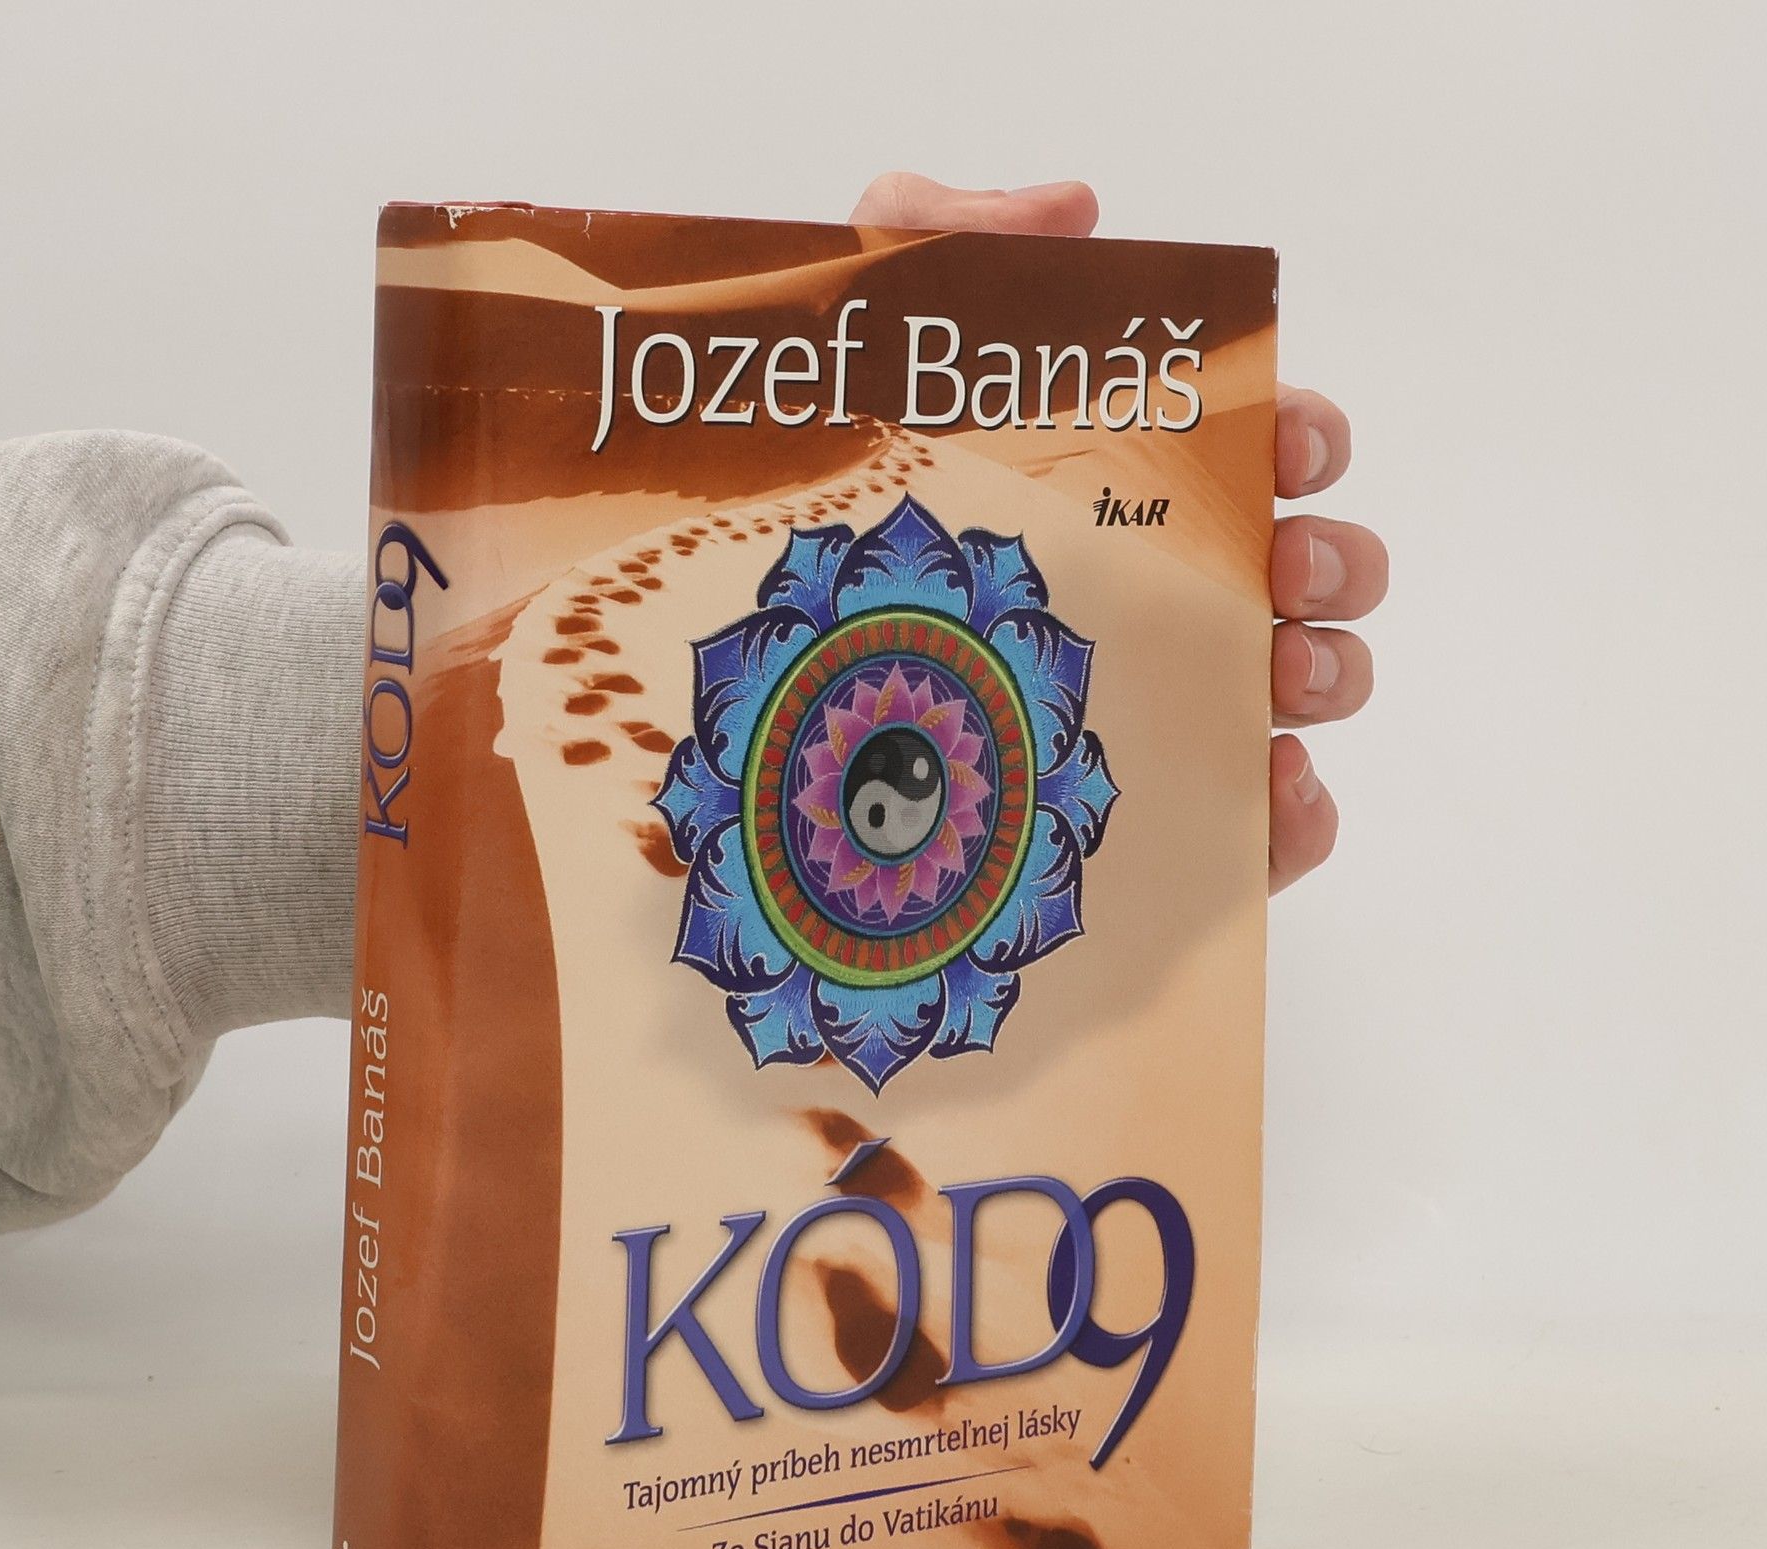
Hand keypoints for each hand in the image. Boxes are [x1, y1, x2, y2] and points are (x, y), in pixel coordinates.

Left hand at [851, 173, 1386, 892]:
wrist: (719, 673)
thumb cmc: (804, 506)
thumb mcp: (851, 342)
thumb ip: (940, 235)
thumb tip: (1079, 208)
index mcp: (1121, 487)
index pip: (1258, 449)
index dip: (1302, 434)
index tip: (1289, 441)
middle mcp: (1156, 594)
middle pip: (1308, 572)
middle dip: (1332, 559)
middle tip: (1286, 564)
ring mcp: (1156, 710)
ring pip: (1303, 693)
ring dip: (1329, 674)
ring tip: (1284, 672)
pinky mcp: (1135, 824)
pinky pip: (1253, 836)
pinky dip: (1294, 817)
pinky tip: (1273, 785)